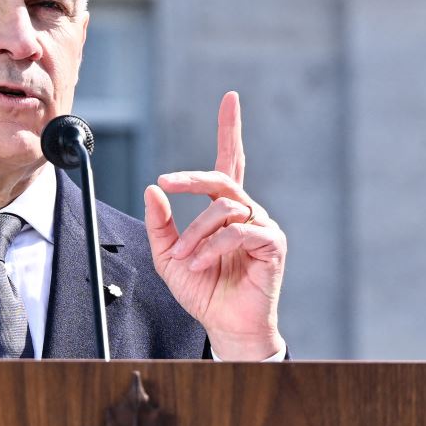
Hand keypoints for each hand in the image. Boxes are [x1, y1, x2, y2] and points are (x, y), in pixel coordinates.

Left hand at [144, 92, 287, 360]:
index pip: (230, 161)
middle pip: (222, 178)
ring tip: (184, 257)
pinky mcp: (273, 244)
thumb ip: (160, 224)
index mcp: (225, 210)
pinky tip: (200, 264)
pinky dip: (212, 247)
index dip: (230, 130)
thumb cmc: (203, 292)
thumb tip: (153, 190)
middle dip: (191, 177)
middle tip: (165, 182)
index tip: (230, 99)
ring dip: (195, 233)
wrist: (225, 326)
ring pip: (224, 209)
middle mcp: (248, 212)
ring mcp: (263, 226)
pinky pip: (238, 232)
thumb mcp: (169, 257)